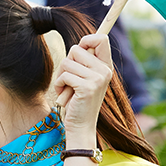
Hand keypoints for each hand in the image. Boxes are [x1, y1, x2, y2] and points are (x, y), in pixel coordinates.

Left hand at [52, 34, 112, 148]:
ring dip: (61, 76)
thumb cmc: (78, 101)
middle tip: (68, 79)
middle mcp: (105, 71)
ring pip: (67, 62)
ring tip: (67, 89)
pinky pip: (64, 75)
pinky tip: (66, 95)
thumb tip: (79, 44)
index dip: (86, 39)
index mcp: (106, 66)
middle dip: (66, 63)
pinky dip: (59, 85)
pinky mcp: (87, 87)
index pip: (101, 38)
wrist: (81, 126)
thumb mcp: (83, 79)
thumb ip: (84, 62)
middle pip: (76, 48)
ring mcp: (97, 79)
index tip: (79, 52)